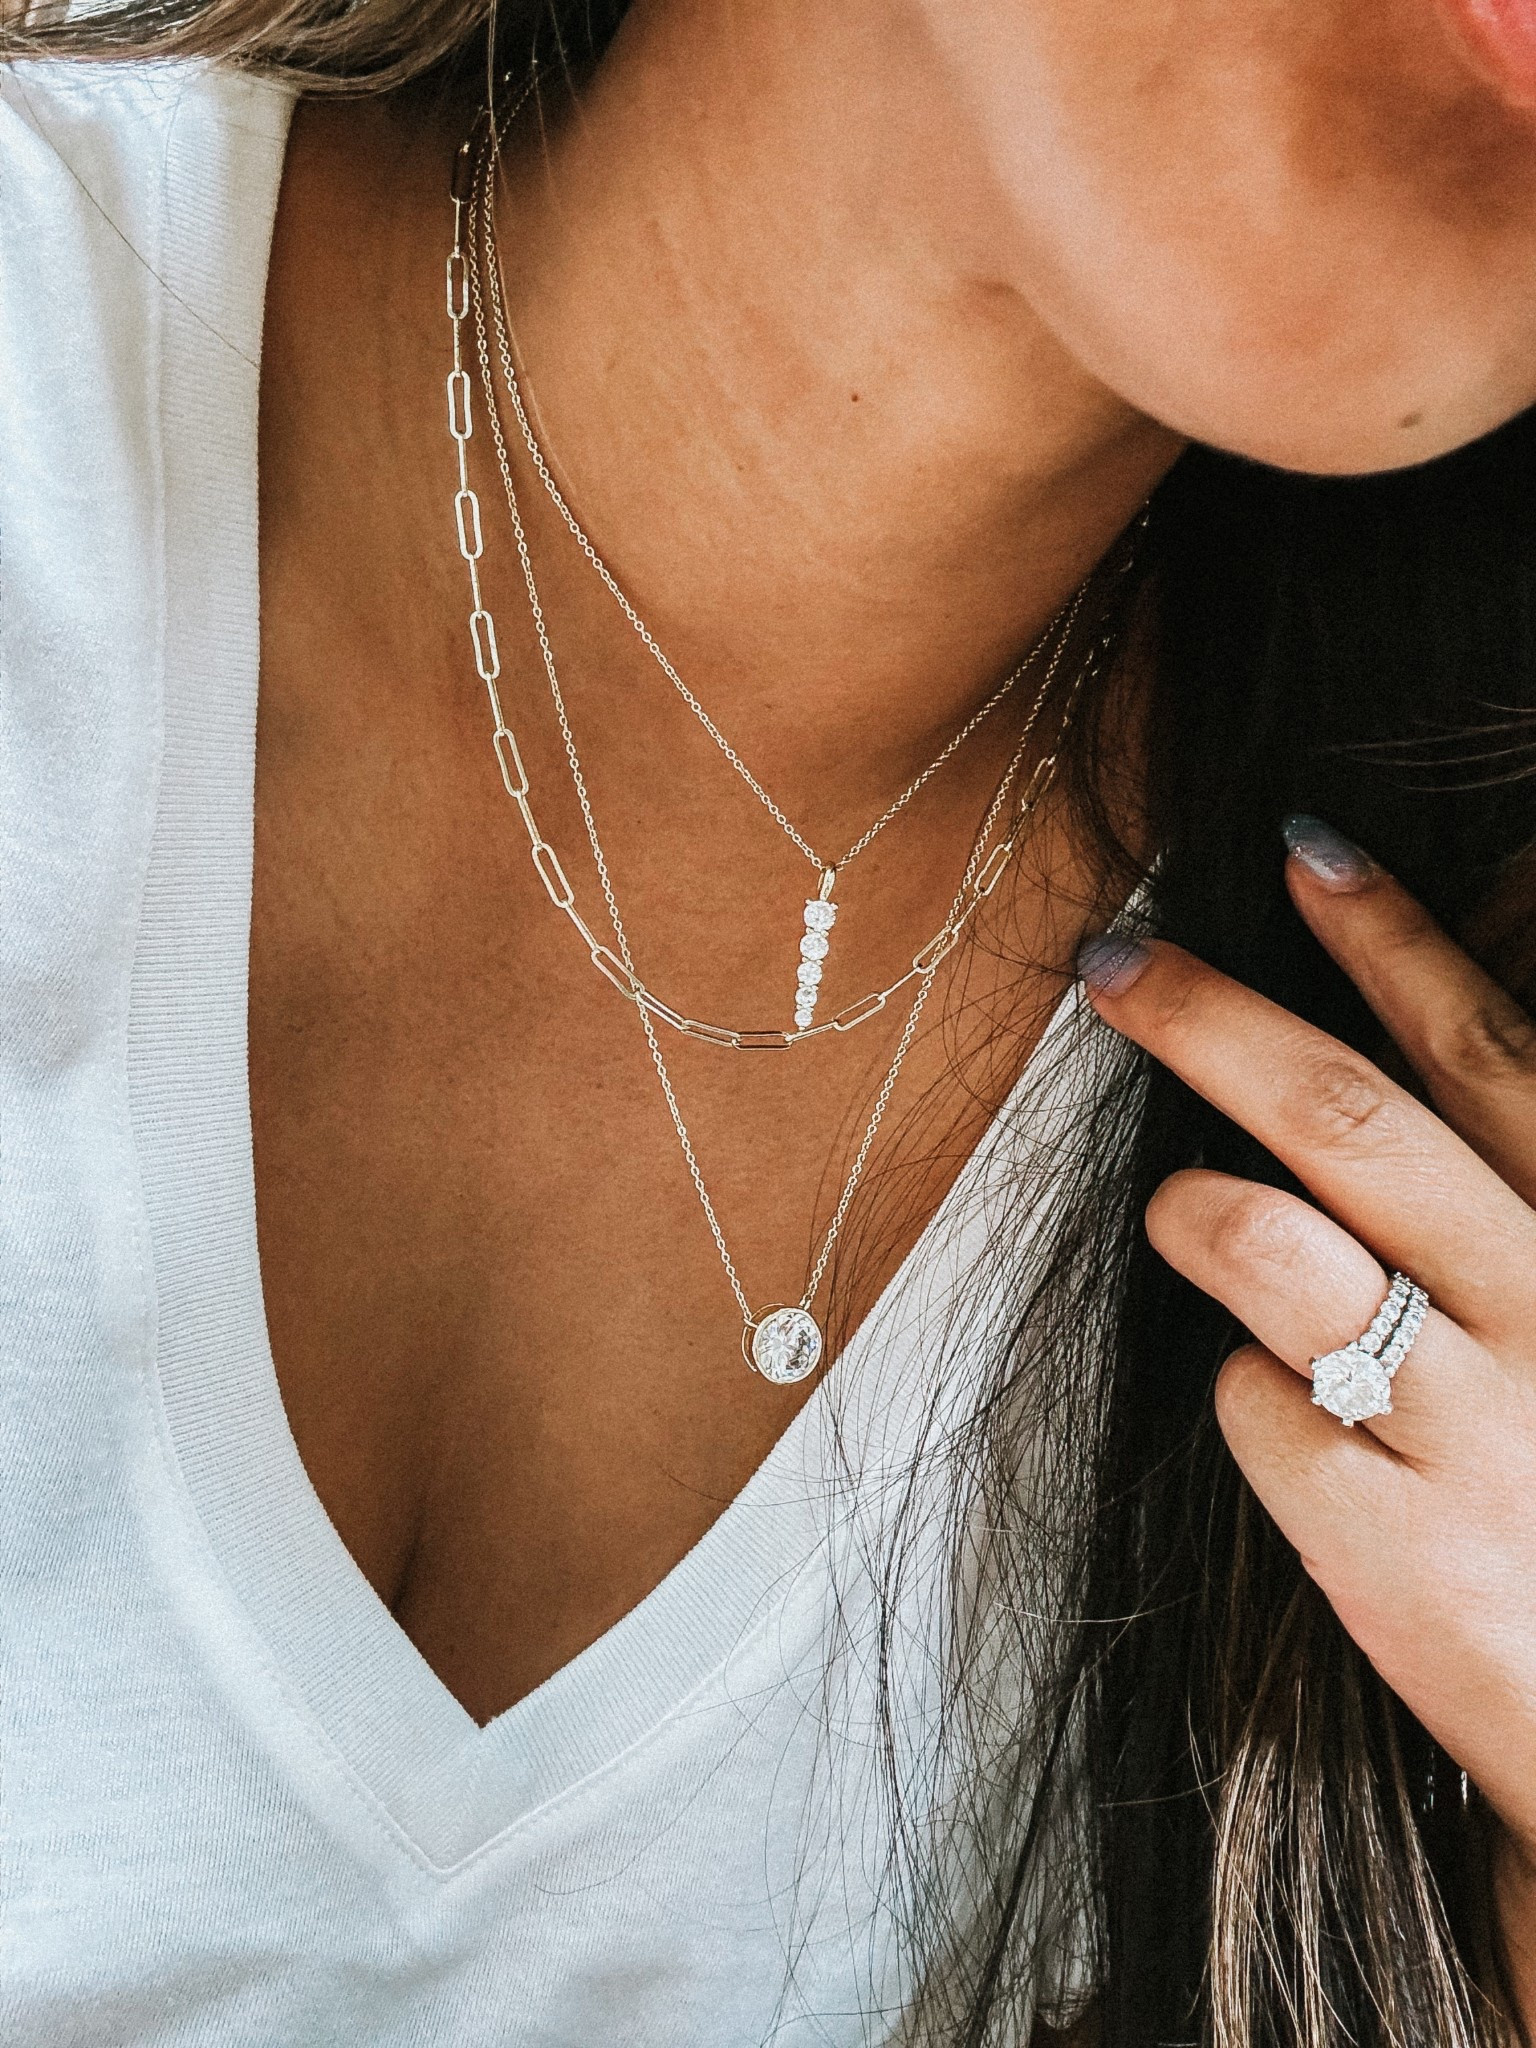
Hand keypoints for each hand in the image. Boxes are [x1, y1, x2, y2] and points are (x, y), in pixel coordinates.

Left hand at [1077, 819, 1535, 1957]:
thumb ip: (1504, 1198)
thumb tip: (1378, 1063)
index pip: (1493, 1053)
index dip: (1395, 939)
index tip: (1303, 848)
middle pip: (1346, 1117)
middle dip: (1212, 1018)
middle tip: (1115, 960)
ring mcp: (1476, 1428)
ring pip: (1265, 1241)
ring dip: (1192, 1205)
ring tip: (1180, 1209)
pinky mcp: (1395, 1545)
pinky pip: (1251, 1407)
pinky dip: (1251, 1402)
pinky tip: (1314, 1449)